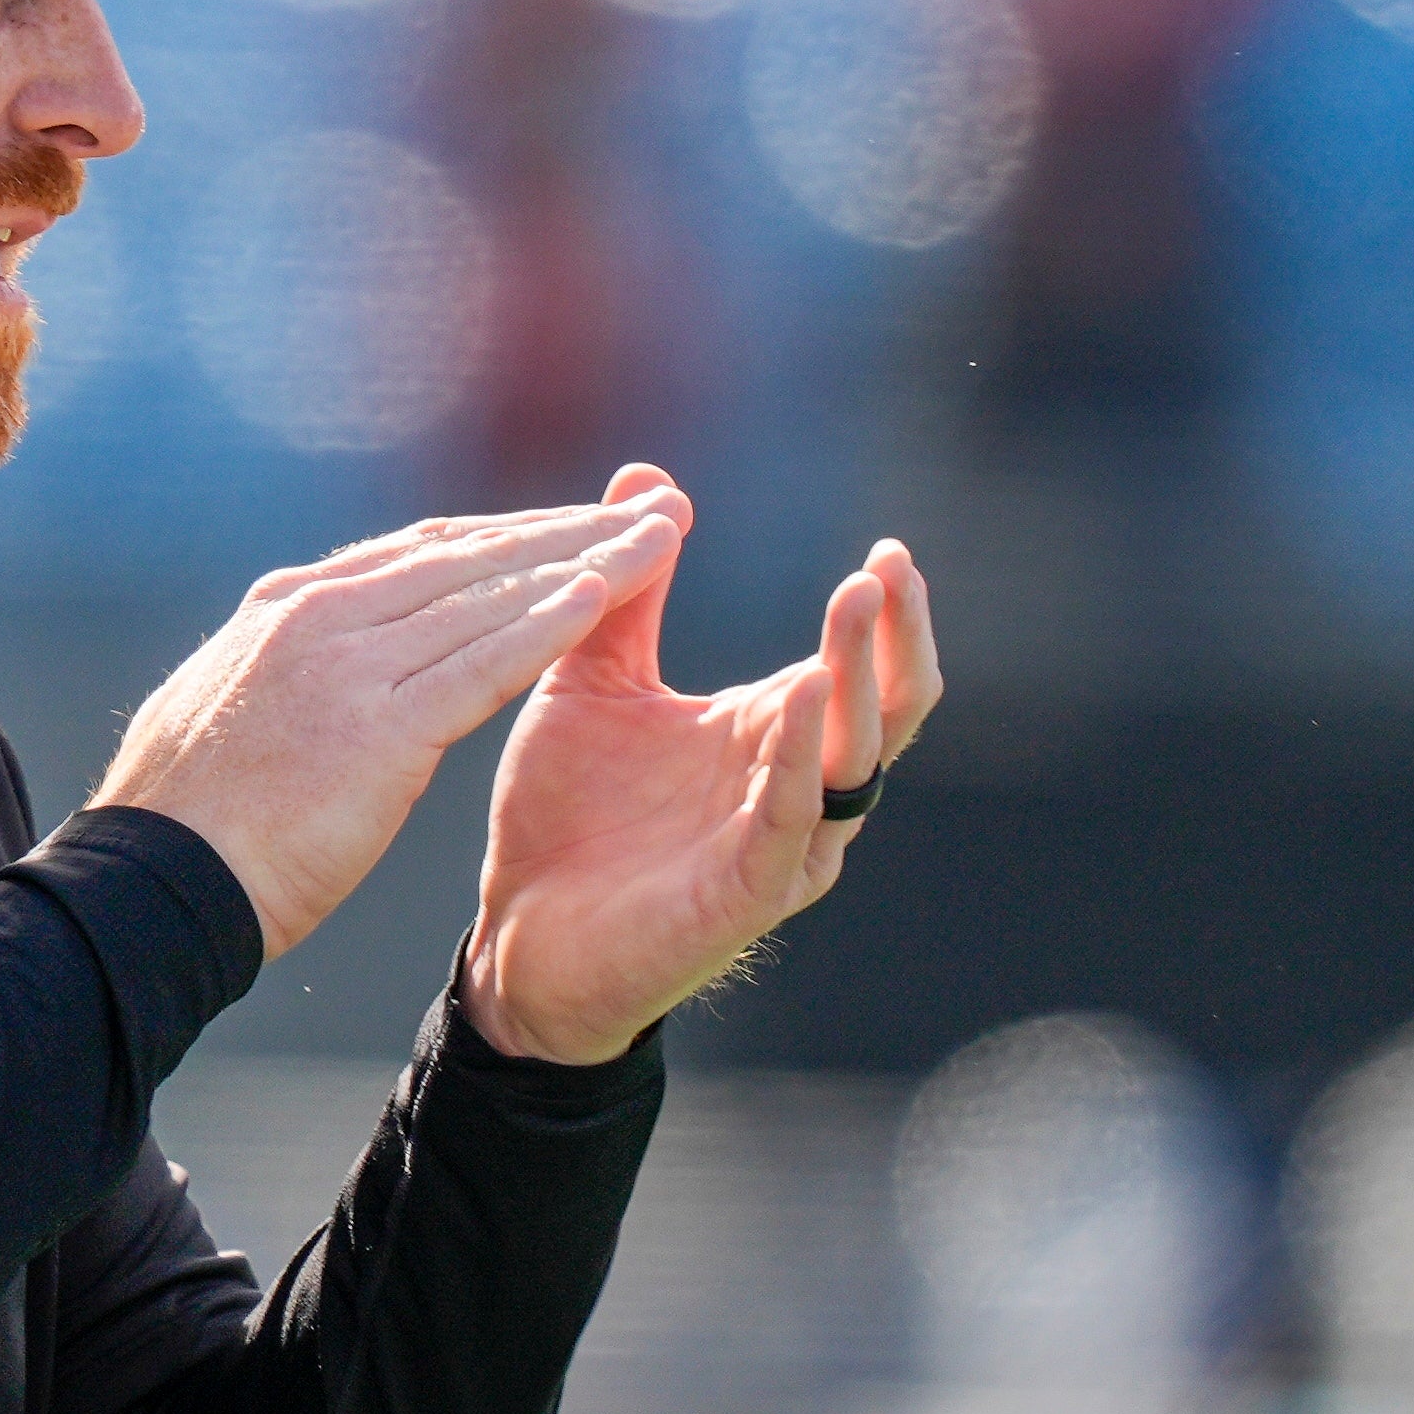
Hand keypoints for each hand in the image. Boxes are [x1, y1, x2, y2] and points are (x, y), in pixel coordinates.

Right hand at [93, 492, 689, 961]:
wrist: (148, 885)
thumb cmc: (184, 828)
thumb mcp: (223, 716)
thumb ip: (280, 678)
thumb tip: (303, 675)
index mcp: (283, 611)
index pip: (417, 555)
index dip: (506, 538)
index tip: (571, 528)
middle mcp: (318, 616)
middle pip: (467, 554)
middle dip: (565, 528)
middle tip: (648, 509)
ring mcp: (346, 664)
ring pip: (490, 593)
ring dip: (587, 558)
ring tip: (660, 538)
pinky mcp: (377, 724)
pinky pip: (485, 660)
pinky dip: (552, 621)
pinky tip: (612, 597)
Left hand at [461, 464, 943, 1065]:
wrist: (519, 934)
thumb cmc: (567, 813)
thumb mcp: (593, 680)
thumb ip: (627, 593)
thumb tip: (650, 479)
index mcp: (768, 736)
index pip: (862, 670)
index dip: (888, 616)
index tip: (890, 550)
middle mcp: (793, 789)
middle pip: (886, 708)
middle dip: (894, 637)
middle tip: (887, 566)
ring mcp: (778, 845)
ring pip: (854, 758)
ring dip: (857, 679)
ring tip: (856, 603)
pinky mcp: (744, 892)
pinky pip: (790, 817)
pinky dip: (803, 754)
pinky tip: (802, 693)